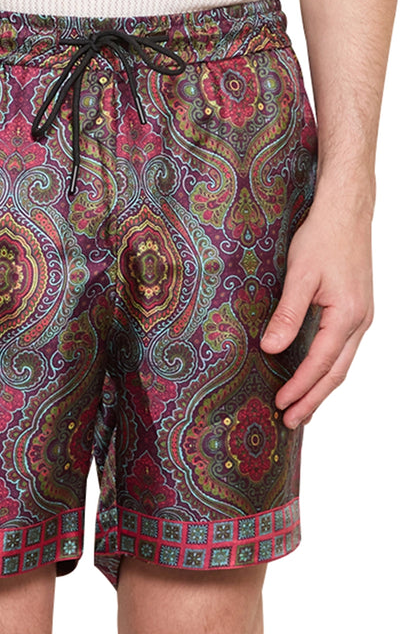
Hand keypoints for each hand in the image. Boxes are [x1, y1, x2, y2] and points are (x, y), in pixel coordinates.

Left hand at [260, 193, 373, 429]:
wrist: (346, 212)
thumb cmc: (323, 237)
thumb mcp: (300, 275)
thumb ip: (288, 313)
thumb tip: (271, 348)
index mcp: (348, 314)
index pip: (321, 362)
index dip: (300, 386)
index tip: (281, 405)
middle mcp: (360, 320)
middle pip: (337, 372)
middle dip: (313, 399)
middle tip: (291, 422)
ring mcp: (361, 316)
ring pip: (342, 363)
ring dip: (321, 388)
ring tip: (301, 409)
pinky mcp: (355, 311)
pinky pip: (342, 349)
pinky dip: (327, 369)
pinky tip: (313, 377)